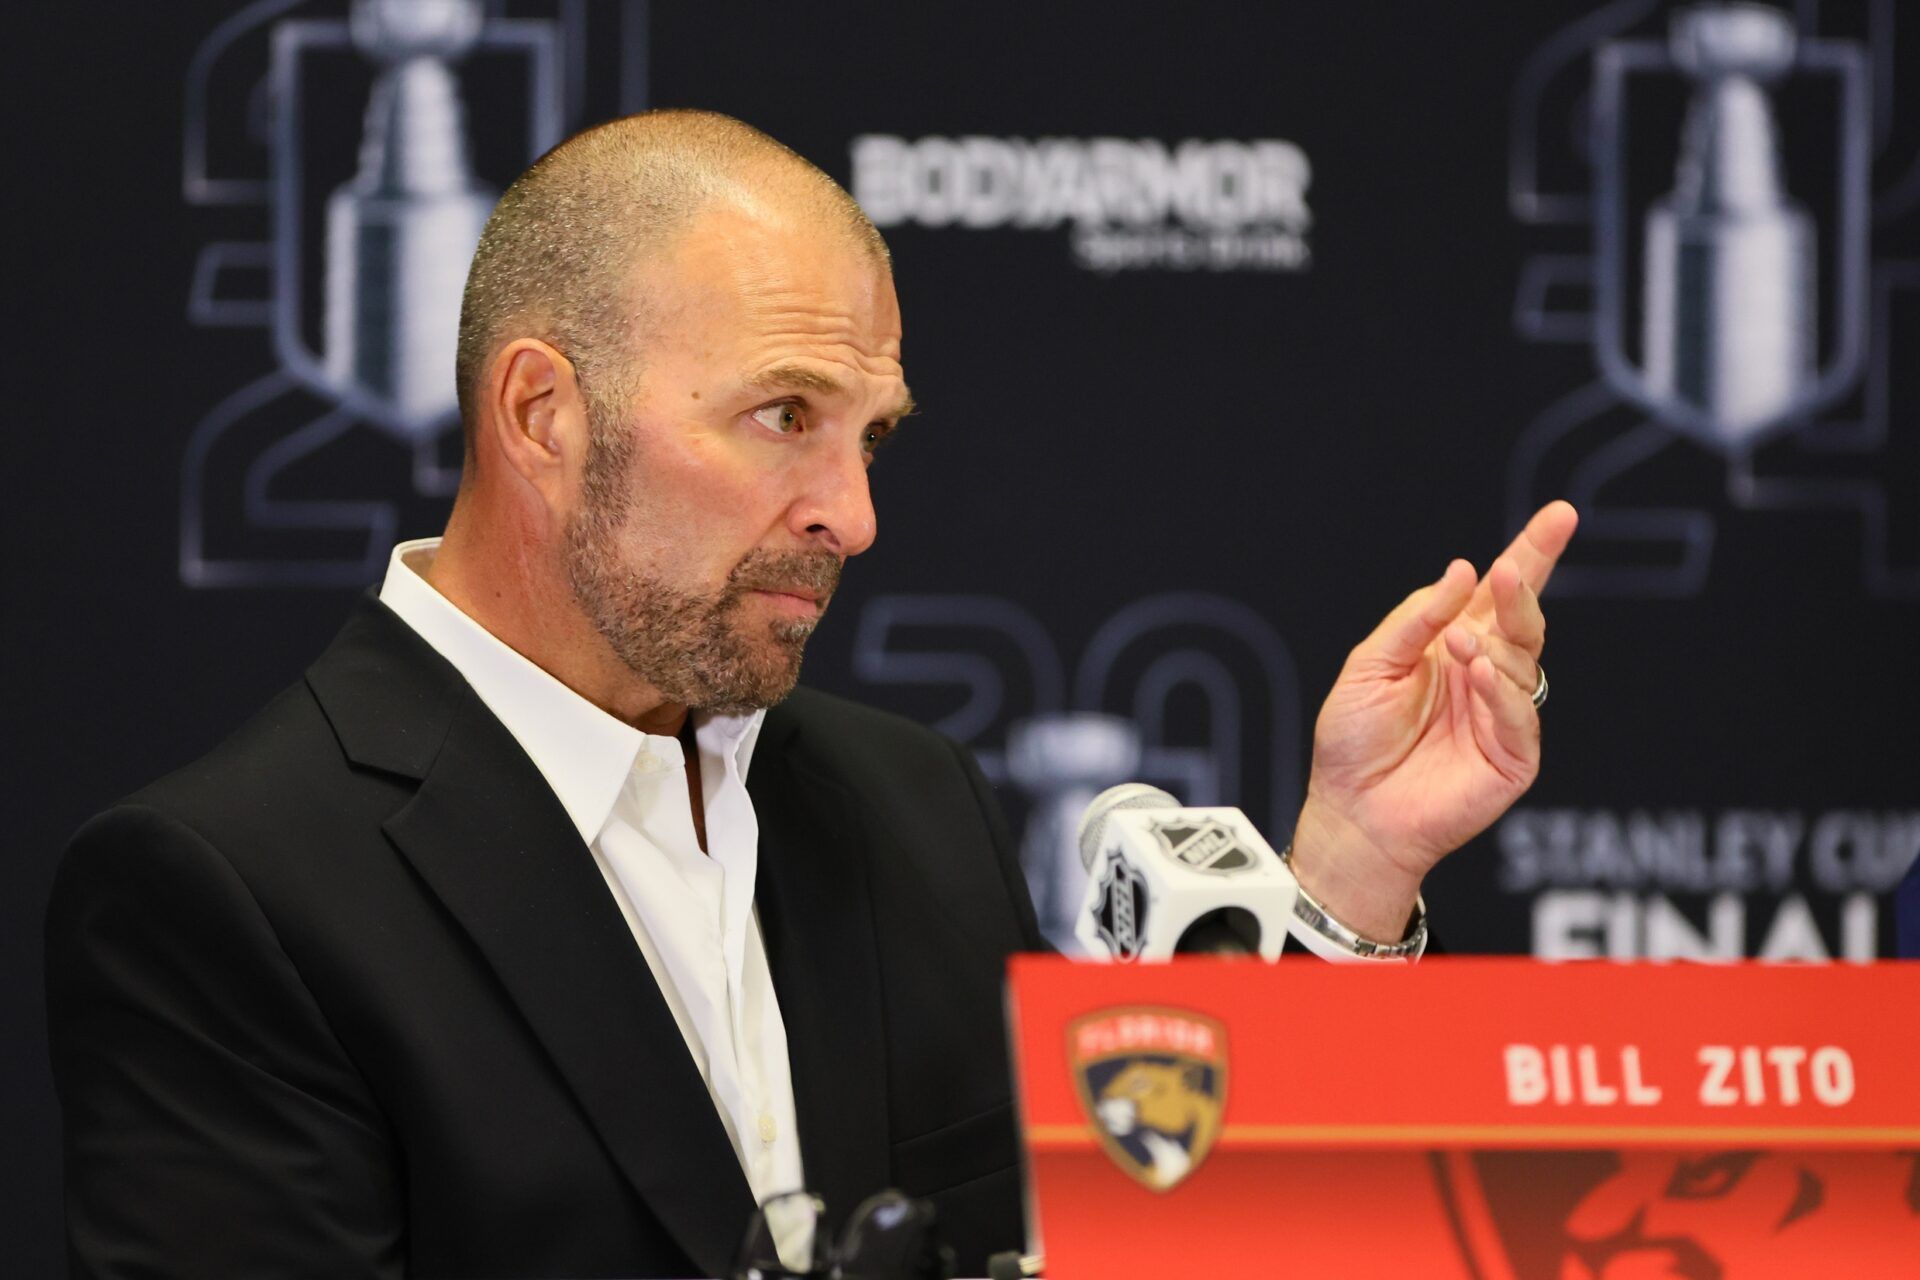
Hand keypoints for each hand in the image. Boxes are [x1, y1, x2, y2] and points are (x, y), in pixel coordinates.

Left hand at [1289, 501, 1578, 938]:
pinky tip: (1479, 676)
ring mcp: (1502, 713)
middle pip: (1523, 618)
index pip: (1497, 592)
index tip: (1559, 515)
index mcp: (1452, 644)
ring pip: (1523, 660)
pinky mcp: (1513, 755)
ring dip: (1495, 643)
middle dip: (1523, 589)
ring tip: (1459, 646)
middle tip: (1510, 573)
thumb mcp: (1369, 665)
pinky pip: (1520, 712)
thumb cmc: (1353, 742)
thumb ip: (1415, 620)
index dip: (1530, 554)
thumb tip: (1461, 572)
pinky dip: (1502, 690)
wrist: (1351, 811)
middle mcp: (1484, 673)